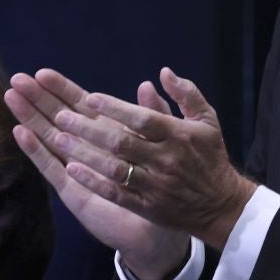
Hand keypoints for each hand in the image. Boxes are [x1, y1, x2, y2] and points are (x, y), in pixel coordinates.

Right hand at [5, 69, 190, 279]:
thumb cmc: (160, 188)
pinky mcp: (72, 191)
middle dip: (37, 98)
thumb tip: (146, 84)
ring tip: (11, 97)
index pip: (79, 106)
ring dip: (29, 118)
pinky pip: (52, 168)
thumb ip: (153, 115)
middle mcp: (87, 150)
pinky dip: (36, 150)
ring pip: (48, 138)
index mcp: (107, 135)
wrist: (157, 229)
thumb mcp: (161, 146)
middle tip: (15, 79)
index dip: (61, 89)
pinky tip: (20, 133)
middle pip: (57, 117)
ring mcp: (76, 170)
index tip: (42, 72)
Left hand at [39, 67, 253, 250]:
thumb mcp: (207, 121)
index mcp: (179, 136)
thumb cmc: (211, 158)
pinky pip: (116, 193)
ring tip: (58, 139)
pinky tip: (72, 169)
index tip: (90, 97)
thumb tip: (163, 72)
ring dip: (84, 153)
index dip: (115, 108)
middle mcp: (166, 160)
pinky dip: (93, 181)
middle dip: (88, 128)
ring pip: (114, 167)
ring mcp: (155, 185)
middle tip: (61, 117)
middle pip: (121, 142)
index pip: (143, 119)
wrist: (221, 206)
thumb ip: (186, 94)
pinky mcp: (147, 206)